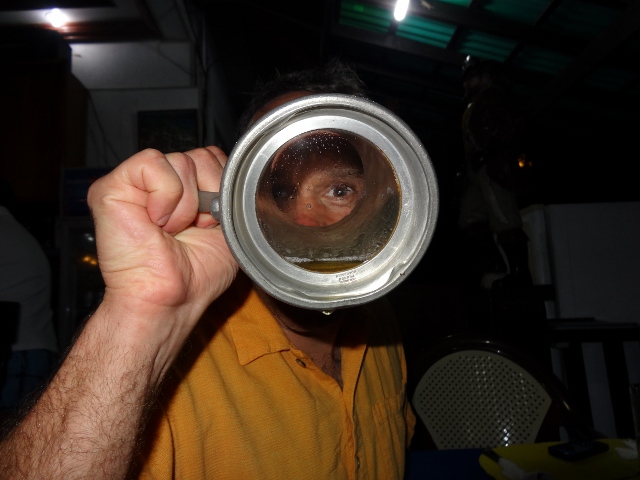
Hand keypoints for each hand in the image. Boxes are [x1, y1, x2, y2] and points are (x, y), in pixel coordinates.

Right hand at [87, 147, 237, 360]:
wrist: (170, 297)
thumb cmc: (197, 273)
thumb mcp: (229, 225)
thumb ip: (228, 189)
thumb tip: (230, 167)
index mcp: (187, 189)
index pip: (213, 158)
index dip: (221, 188)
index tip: (213, 223)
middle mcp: (162, 182)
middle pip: (201, 155)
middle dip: (207, 196)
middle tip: (191, 229)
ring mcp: (136, 183)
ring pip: (181, 160)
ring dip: (186, 204)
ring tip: (170, 230)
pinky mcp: (112, 185)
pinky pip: (153, 164)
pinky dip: (165, 197)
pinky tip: (155, 222)